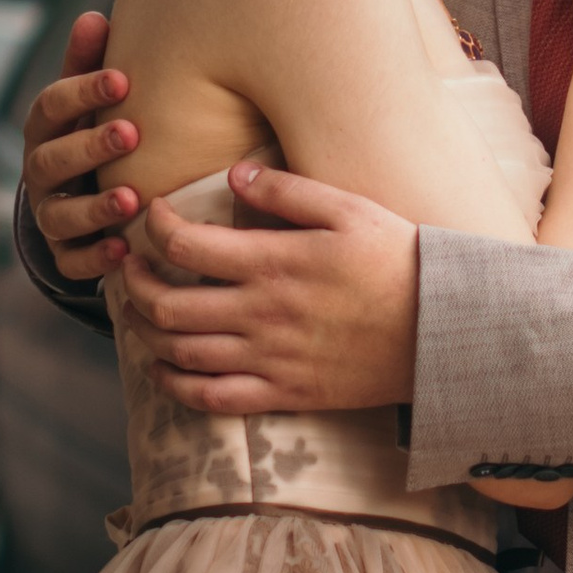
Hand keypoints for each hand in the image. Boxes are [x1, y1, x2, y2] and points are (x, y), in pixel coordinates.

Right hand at [22, 9, 139, 286]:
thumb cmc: (91, 132)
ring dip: (94, 207)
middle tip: (130, 133)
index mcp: (45, 129)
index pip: (51, 107)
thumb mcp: (89, 99)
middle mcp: (40, 172)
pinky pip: (73, 262)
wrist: (78, 196)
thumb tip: (94, 15)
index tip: (121, 80)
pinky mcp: (64, 254)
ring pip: (61, 215)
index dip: (82, 93)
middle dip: (91, 147)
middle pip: (54, 160)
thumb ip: (89, 62)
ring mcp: (50, 216)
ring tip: (130, 199)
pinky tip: (125, 250)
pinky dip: (97, 259)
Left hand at [119, 163, 419, 412]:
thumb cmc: (398, 261)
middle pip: (166, 304)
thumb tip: (234, 174)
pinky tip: (164, 368)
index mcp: (273, 262)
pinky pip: (210, 399)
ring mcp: (269, 359)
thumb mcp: (349, 209)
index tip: (152, 214)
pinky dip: (174, 385)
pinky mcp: (284, 394)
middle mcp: (260, 314)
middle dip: (135, 282)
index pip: (184, 244)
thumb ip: (287, 189)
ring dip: (144, 332)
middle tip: (131, 266)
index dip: (154, 226)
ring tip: (139, 312)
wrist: (442, 332)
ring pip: (179, 352)